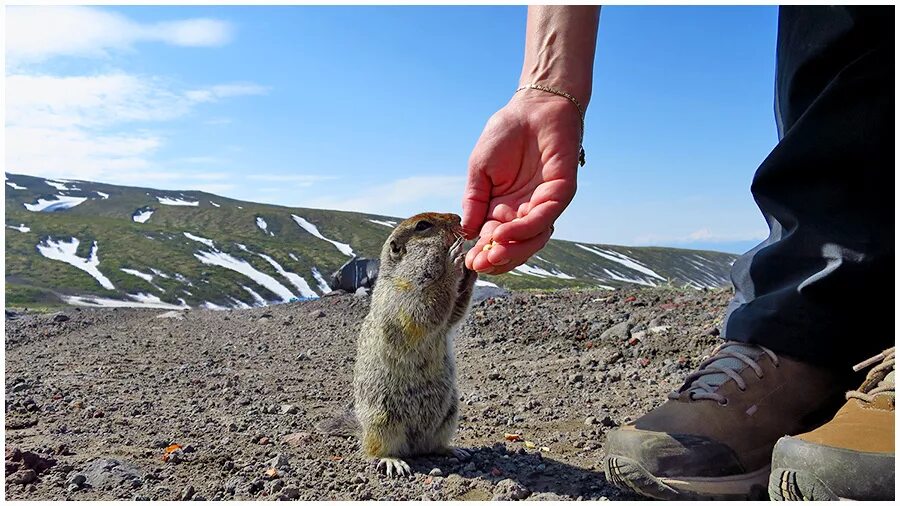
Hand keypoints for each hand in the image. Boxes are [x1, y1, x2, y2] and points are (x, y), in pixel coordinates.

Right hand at [462, 91, 579, 273]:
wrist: (532, 107)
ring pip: (533, 239)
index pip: (495, 239)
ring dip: (513, 250)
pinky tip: (504, 232)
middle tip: (480, 264)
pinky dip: (524, 228)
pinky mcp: (561, 192)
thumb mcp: (479, 170)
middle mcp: (525, 211)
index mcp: (504, 208)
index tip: (469, 263)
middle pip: (515, 246)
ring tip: (492, 253)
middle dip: (498, 258)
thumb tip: (468, 232)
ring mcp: (544, 203)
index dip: (484, 253)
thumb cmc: (505, 134)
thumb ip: (474, 200)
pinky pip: (544, 217)